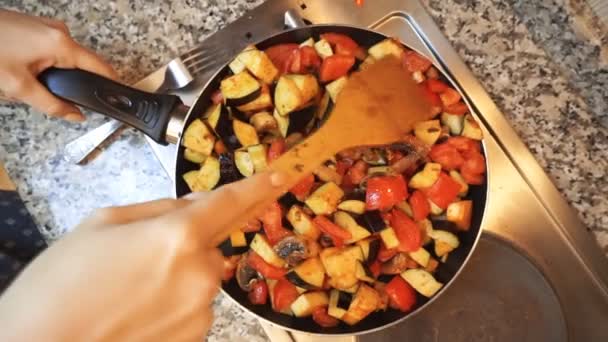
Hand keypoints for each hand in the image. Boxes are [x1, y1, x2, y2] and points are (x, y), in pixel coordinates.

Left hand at [0, 9, 116, 121]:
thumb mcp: (19, 87)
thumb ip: (52, 105)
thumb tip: (75, 116)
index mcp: (62, 45)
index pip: (100, 67)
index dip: (110, 85)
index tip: (118, 97)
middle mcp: (60, 32)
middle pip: (78, 66)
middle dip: (60, 84)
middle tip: (33, 92)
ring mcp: (47, 27)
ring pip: (61, 60)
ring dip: (44, 75)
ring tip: (16, 78)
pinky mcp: (35, 27)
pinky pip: (48, 51)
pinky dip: (37, 64)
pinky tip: (14, 67)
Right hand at [0, 171, 284, 340]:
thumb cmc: (61, 282)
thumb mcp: (103, 223)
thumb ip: (160, 210)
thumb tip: (194, 206)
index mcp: (179, 236)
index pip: (231, 203)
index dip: (258, 187)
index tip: (280, 175)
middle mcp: (202, 274)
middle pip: (209, 245)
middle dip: (186, 242)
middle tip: (139, 255)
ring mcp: (201, 311)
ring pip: (199, 277)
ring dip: (177, 274)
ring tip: (129, 287)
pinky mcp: (196, 338)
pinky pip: (192, 306)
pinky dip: (173, 302)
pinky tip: (137, 309)